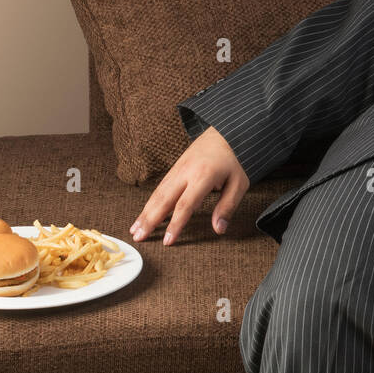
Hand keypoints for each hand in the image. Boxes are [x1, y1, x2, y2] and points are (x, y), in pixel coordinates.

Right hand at [129, 126, 249, 245]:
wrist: (227, 132)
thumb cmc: (235, 159)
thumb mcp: (239, 183)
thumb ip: (227, 206)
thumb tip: (218, 229)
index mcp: (203, 176)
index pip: (185, 205)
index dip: (175, 224)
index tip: (167, 241)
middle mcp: (186, 172)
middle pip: (163, 199)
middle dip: (149, 220)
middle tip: (137, 237)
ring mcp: (178, 168)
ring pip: (158, 193)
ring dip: (145, 212)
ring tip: (134, 229)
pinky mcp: (175, 167)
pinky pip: (160, 187)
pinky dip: (150, 201)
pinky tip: (145, 213)